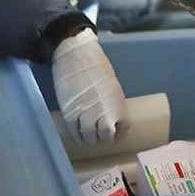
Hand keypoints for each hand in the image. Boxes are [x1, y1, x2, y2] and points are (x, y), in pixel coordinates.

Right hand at [52, 29, 128, 143]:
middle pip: (106, 136)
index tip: (115, 135)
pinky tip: (78, 134)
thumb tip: (110, 115)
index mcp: (118, 103)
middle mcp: (104, 112)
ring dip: (89, 139)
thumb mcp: (111, 85)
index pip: (124, 129)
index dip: (119, 134)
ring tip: (88, 137)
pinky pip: (74, 132)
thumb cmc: (96, 66)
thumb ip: (112, 103)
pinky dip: (77, 136)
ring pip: (90, 138)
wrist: (77, 56)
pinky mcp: (70, 113)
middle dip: (104, 138)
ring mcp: (86, 114)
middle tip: (100, 135)